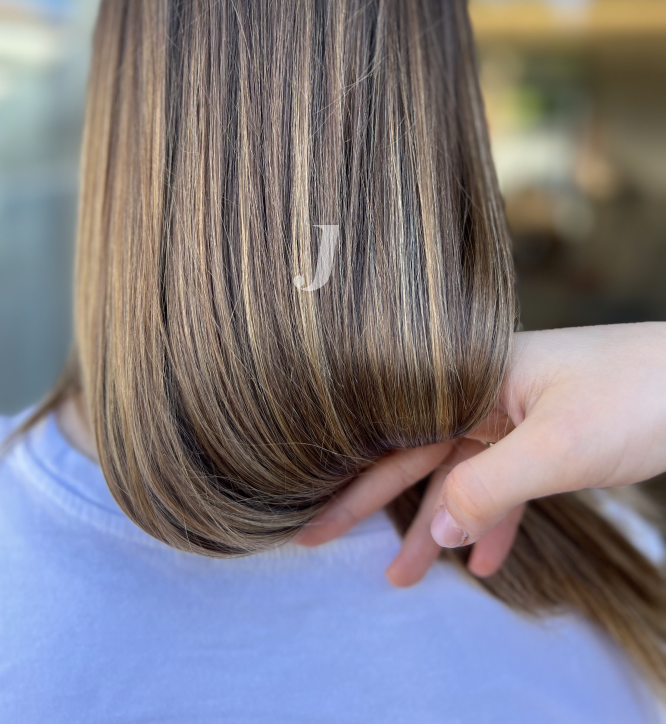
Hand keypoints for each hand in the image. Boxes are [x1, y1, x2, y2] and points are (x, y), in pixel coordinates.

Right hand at [295, 322, 665, 585]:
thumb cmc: (638, 397)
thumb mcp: (556, 447)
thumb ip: (489, 487)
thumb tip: (438, 530)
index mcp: (476, 375)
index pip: (399, 431)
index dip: (356, 478)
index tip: (316, 515)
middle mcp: (488, 389)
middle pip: (418, 452)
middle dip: (377, 504)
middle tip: (322, 542)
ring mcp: (519, 412)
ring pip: (461, 474)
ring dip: (438, 525)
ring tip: (404, 575)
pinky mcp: (549, 436)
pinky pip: (506, 482)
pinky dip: (493, 520)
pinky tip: (483, 559)